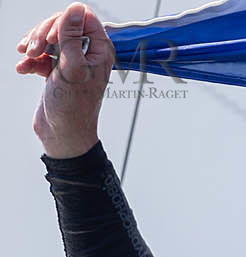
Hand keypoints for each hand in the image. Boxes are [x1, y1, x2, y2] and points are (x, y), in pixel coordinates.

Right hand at [16, 2, 113, 157]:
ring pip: (49, 37)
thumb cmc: (73, 106)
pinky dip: (30, 59)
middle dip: (44, 33)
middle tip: (34, 48)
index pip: (84, 17)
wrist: (63, 134)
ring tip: (26, 57)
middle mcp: (89, 53)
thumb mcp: (71, 67)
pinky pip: (41, 53)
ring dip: (34, 44)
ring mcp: (72, 61)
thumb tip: (74, 9)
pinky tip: (24, 69)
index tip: (52, 37)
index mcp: (101, 51)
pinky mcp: (57, 69)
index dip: (64, 21)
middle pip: (63, 24)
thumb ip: (72, 36)